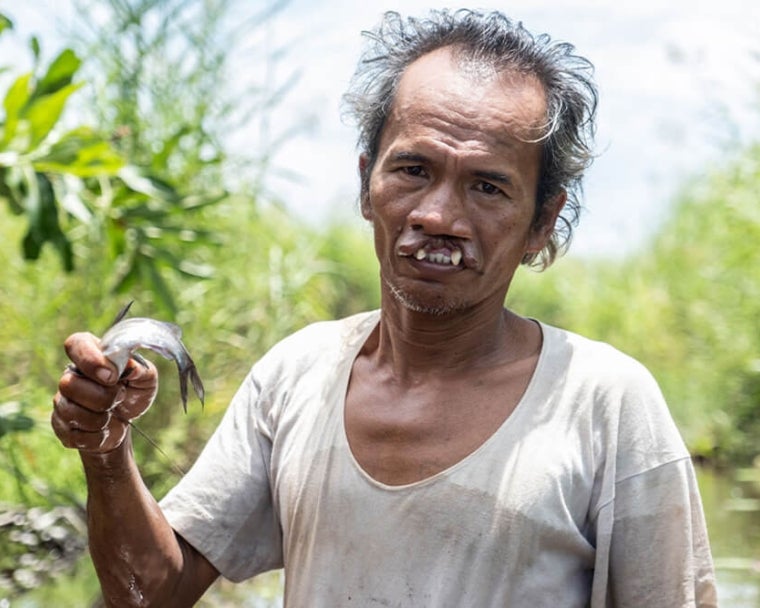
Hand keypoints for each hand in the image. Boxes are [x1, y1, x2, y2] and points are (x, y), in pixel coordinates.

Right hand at [52, 332, 157, 452]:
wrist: (126, 423)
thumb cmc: (134, 392)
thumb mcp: (146, 378)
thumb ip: (141, 369)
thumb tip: (130, 367)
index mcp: (91, 354)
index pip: (76, 344)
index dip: (90, 359)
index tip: (112, 375)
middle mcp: (71, 375)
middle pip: (69, 384)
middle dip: (103, 397)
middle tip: (120, 396)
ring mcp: (62, 401)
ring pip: (70, 411)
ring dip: (100, 418)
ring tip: (112, 414)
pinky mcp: (61, 426)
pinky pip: (73, 435)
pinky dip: (96, 436)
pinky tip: (104, 430)